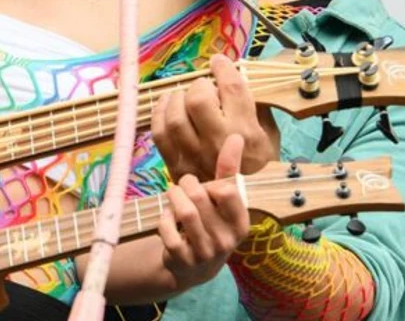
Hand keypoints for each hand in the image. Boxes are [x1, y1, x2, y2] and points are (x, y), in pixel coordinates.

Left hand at [152, 53, 279, 178]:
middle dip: (199, 85)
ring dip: (177, 98)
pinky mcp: (176, 166)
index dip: (223, 68)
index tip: (219, 62)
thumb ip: (254, 104)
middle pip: (198, 100)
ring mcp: (194, 156)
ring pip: (175, 117)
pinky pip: (159, 133)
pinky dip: (159, 113)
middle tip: (205, 86)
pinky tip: (167, 103)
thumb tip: (234, 74)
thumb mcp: (268, 132)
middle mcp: (218, 144)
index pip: (232, 89)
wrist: (239, 206)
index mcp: (245, 132)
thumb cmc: (258, 165)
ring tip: (185, 95)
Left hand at [157, 134, 251, 289]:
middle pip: (200, 197)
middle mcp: (226, 240)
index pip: (228, 191)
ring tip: (173, 195)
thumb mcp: (222, 201)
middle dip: (186, 185)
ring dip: (173, 197)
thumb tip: (236, 137)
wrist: (195, 268)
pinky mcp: (183, 260)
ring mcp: (205, 253)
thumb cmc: (211, 224)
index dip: (212, 183)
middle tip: (182, 187)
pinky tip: (168, 219)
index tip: (208, 187)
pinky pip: (168, 229)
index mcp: (240, 223)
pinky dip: (164, 218)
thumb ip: (229, 170)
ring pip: (185, 211)